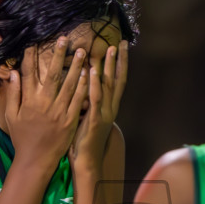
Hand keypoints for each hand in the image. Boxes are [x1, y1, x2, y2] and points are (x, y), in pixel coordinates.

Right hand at [0, 40, 88, 173]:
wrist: (36, 160)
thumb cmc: (22, 138)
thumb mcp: (12, 116)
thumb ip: (13, 94)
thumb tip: (13, 73)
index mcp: (29, 101)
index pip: (29, 73)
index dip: (31, 57)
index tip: (34, 42)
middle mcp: (44, 104)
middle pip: (52, 75)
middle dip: (58, 55)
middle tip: (64, 39)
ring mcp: (59, 112)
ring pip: (69, 85)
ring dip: (76, 67)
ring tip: (82, 51)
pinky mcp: (70, 120)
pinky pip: (78, 100)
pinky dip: (83, 87)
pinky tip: (88, 74)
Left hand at [70, 42, 128, 167]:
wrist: (86, 160)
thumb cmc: (84, 139)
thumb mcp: (88, 116)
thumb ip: (89, 100)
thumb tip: (83, 84)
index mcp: (109, 106)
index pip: (117, 81)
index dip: (120, 65)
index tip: (121, 48)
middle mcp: (111, 108)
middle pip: (118, 80)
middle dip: (120, 61)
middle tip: (121, 43)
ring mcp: (105, 113)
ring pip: (109, 86)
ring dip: (110, 67)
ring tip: (110, 50)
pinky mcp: (95, 119)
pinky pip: (95, 98)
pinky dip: (95, 84)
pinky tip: (94, 71)